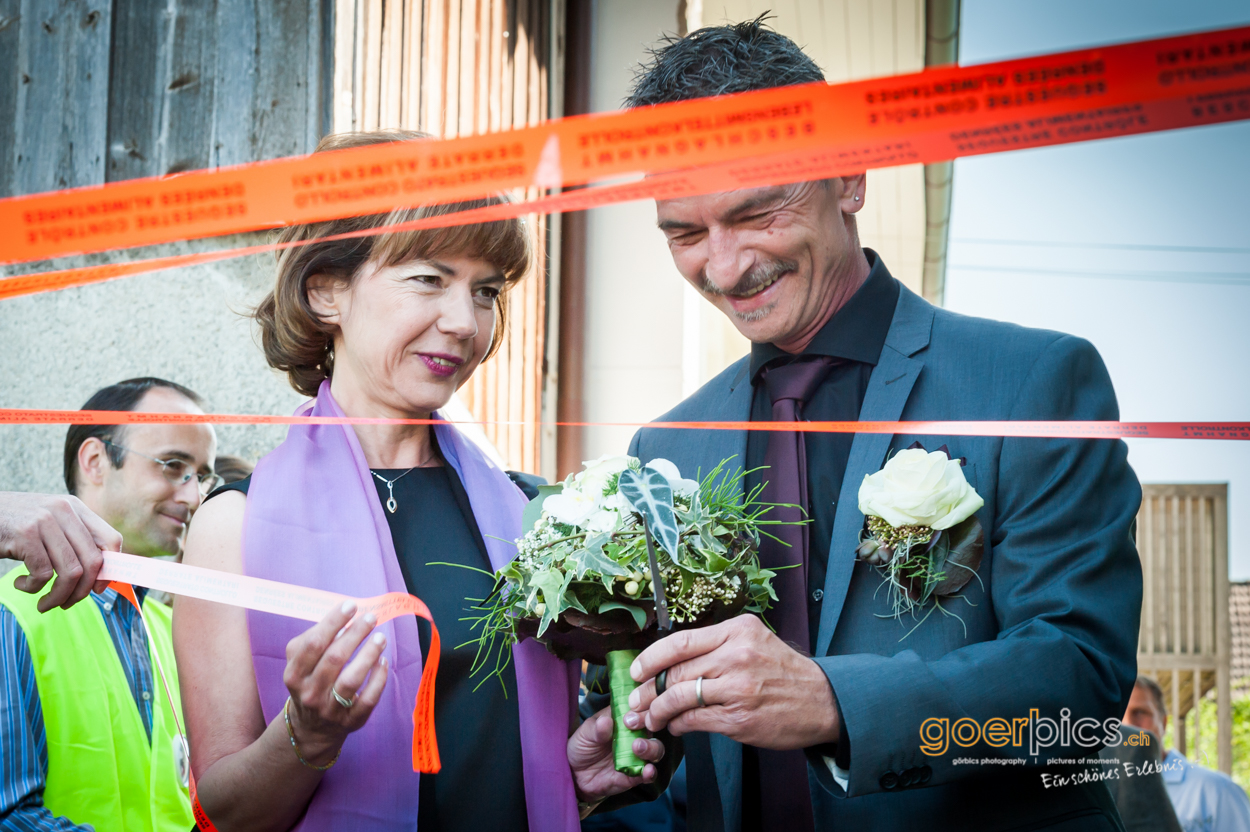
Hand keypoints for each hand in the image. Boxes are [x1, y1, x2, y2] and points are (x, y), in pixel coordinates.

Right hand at [0, 492, 121, 610]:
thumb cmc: (14, 525)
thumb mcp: (49, 523)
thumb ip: (73, 539)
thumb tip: (99, 575)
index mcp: (76, 507)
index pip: (112, 539)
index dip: (109, 569)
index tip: (98, 589)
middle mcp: (64, 511)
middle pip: (93, 561)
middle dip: (82, 591)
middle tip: (67, 603)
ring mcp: (45, 521)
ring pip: (71, 572)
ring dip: (58, 596)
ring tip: (45, 603)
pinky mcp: (25, 535)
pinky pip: (43, 574)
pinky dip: (33, 588)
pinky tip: (21, 583)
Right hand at [283, 601, 388, 765]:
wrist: (311, 727)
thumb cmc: (310, 681)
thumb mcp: (300, 662)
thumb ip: (314, 639)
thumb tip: (342, 619)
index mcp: (294, 674)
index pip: (313, 644)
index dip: (333, 622)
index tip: (351, 605)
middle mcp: (310, 693)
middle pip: (334, 659)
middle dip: (355, 634)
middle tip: (370, 618)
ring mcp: (330, 709)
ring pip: (351, 680)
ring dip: (368, 654)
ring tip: (380, 637)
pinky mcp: (350, 720)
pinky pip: (368, 699)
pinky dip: (378, 679)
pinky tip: (383, 661)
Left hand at [567, 706, 664, 811]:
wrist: (575, 775)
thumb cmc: (582, 746)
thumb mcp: (585, 734)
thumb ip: (596, 728)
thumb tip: (606, 721)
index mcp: (624, 719)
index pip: (639, 708)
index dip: (641, 708)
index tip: (634, 712)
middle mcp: (634, 735)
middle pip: (653, 728)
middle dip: (649, 727)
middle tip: (634, 729)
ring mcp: (637, 755)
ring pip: (656, 749)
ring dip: (651, 748)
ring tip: (638, 749)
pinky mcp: (636, 774)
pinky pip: (649, 773)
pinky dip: (650, 772)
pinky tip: (647, 771)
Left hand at [624, 615, 840, 749]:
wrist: (822, 700)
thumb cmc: (783, 671)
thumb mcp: (754, 641)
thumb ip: (716, 646)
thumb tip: (670, 661)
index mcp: (737, 630)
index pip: (680, 641)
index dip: (650, 657)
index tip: (635, 670)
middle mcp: (736, 655)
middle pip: (677, 671)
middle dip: (649, 688)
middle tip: (636, 701)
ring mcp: (738, 688)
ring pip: (681, 697)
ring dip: (658, 710)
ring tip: (650, 718)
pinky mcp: (740, 719)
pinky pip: (695, 721)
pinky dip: (679, 725)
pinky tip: (675, 726)